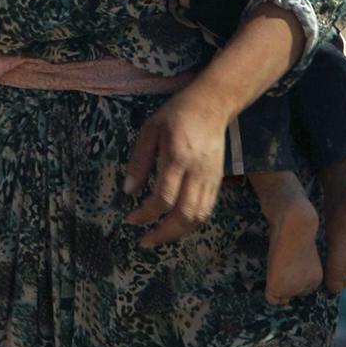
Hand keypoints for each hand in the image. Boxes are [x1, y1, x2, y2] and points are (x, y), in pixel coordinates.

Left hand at [122, 88, 231, 247]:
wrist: (212, 105)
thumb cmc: (176, 114)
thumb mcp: (150, 130)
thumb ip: (139, 161)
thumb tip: (128, 191)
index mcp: (177, 158)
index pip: (163, 197)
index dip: (146, 214)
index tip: (130, 219)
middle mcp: (197, 172)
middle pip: (184, 214)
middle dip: (163, 233)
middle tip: (144, 241)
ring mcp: (211, 178)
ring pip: (199, 217)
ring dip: (178, 233)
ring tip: (158, 237)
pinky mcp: (218, 181)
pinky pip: (207, 210)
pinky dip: (191, 224)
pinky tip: (175, 226)